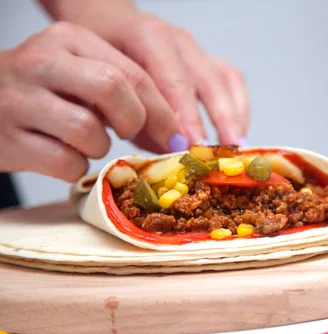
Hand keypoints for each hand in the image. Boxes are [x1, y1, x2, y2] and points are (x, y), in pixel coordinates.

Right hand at [0, 22, 181, 181]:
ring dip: (99, 148)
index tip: (178, 138)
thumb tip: (177, 136)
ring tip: (83, 141)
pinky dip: (74, 167)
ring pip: (89, 131)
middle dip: (134, 122)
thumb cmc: (43, 93)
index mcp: (70, 39)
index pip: (132, 73)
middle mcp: (43, 61)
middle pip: (113, 89)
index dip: (164, 112)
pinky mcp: (8, 137)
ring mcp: (21, 98)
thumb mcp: (80, 78)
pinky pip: (65, 162)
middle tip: (129, 135)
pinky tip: (61, 155)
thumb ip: (123, 94)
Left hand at [96, 13, 249, 146]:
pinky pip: (232, 81)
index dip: (180, 117)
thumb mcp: (101, 88)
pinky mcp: (208, 59)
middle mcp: (175, 39)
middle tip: (214, 154)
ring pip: (222, 80)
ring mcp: (195, 48)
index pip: (168, 80)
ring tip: (234, 148)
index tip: (186, 149)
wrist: (105, 29)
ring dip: (231, 116)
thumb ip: (130, 118)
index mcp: (144, 37)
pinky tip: (237, 134)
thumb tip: (164, 154)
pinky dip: (239, 108)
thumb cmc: (101, 63)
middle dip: (210, 121)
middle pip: (201, 80)